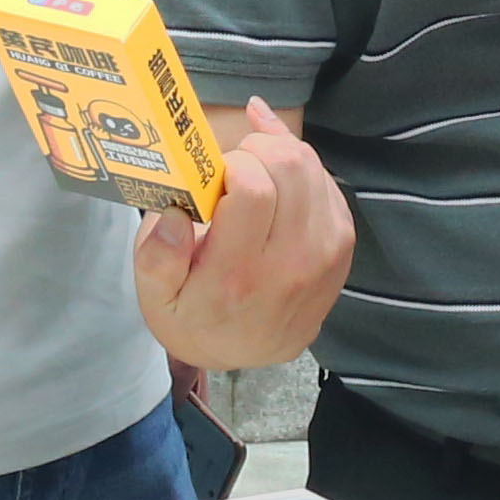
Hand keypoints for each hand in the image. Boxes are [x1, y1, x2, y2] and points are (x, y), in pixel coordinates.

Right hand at [137, 106, 355, 371]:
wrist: (245, 350)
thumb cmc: (194, 315)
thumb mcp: (156, 299)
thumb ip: (157, 257)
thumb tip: (175, 213)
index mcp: (240, 276)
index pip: (253, 190)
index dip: (232, 164)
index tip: (214, 175)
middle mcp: (293, 264)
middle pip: (289, 169)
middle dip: (256, 149)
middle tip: (230, 166)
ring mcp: (326, 254)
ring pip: (312, 168)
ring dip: (278, 152)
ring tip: (250, 166)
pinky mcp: (343, 245)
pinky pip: (327, 182)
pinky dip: (300, 166)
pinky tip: (273, 171)